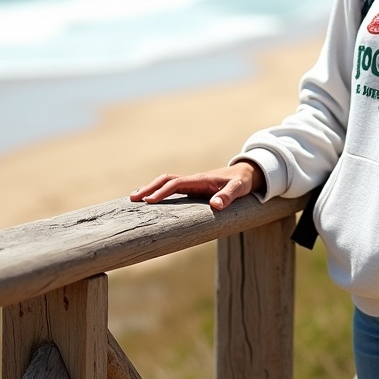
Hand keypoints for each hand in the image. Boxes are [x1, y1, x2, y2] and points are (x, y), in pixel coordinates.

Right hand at [131, 161, 263, 210]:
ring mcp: (192, 184)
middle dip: (149, 188)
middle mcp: (193, 180)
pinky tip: (150, 200)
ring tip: (134, 198)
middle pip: (166, 180)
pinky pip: (172, 188)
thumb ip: (228, 195)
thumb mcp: (239, 189)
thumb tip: (215, 205)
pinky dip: (159, 191)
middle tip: (133, 199)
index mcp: (200, 180)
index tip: (149, 201)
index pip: (176, 184)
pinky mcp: (192, 188)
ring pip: (166, 183)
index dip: (162, 192)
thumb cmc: (242, 182)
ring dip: (151, 188)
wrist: (246, 174)